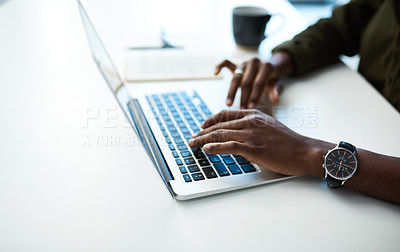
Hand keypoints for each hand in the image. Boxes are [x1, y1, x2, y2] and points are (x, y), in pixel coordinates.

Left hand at [188, 109, 326, 176]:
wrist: (304, 150)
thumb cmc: (288, 142)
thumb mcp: (269, 128)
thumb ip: (253, 128)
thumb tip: (237, 135)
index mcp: (254, 115)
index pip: (226, 114)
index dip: (211, 120)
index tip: (201, 126)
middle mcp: (250, 121)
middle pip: (219, 125)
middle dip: (202, 132)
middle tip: (191, 138)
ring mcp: (251, 134)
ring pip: (220, 134)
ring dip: (203, 140)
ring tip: (192, 144)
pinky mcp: (253, 148)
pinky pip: (229, 146)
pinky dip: (215, 147)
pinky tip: (206, 149)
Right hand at [214, 51, 293, 108]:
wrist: (270, 66)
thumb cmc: (272, 78)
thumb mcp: (277, 83)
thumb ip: (276, 90)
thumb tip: (276, 100)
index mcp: (266, 66)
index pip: (259, 83)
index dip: (255, 96)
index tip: (251, 107)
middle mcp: (254, 62)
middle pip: (246, 81)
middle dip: (244, 97)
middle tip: (241, 109)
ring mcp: (244, 63)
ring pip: (236, 76)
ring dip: (231, 91)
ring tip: (228, 103)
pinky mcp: (236, 64)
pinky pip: (226, 62)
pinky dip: (219, 66)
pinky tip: (215, 74)